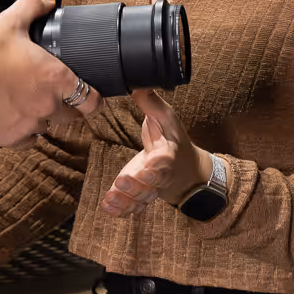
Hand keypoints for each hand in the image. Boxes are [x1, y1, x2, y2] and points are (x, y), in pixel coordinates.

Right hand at [0, 0, 100, 147]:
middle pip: (72, 116)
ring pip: (47, 127)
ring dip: (43, 117)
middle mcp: (48, 106)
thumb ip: (32, 7)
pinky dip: (23, 132)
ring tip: (28, 102)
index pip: (92, 101)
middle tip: (56, 96)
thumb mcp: (10, 20)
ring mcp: (30, 125)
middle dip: (67, 107)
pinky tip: (14, 116)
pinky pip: (26, 140)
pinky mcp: (10, 139)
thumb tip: (47, 1)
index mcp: (56, 79)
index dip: (94, 100)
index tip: (91, 97)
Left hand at [102, 89, 204, 216]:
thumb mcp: (166, 118)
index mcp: (168, 154)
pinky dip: (121, 210)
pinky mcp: (141, 196)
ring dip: (126, 200)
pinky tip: (107, 208)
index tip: (147, 166)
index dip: (157, 166)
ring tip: (110, 198)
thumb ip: (150, 103)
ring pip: (140, 199)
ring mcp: (151, 189)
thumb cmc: (172, 139)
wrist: (185, 169)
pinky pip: (133, 207)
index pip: (164, 162)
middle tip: (122, 182)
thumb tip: (136, 83)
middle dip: (137, 185)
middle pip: (151, 184)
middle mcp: (161, 175)